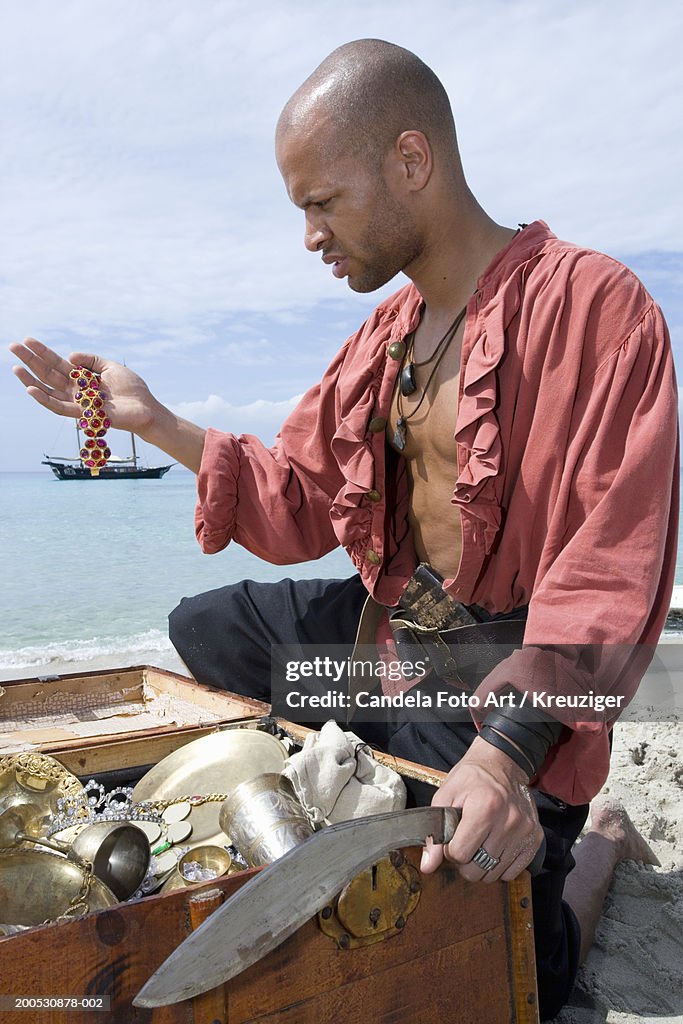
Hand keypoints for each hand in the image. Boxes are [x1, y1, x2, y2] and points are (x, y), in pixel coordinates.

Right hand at [10, 337, 206, 471]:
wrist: (146, 409)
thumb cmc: (132, 390)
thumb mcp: (111, 366)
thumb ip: (90, 360)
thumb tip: (69, 356)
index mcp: (82, 378)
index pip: (57, 363)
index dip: (42, 352)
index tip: (27, 340)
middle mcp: (76, 390)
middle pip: (48, 374)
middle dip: (30, 361)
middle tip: (12, 346)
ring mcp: (78, 402)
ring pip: (48, 391)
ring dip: (31, 379)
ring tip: (16, 367)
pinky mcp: (83, 413)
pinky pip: (59, 407)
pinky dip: (44, 399)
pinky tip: (32, 388)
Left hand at [420, 735, 543, 882]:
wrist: (503, 764)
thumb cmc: (472, 778)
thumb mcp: (446, 795)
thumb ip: (435, 832)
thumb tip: (428, 866)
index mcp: (484, 808)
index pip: (459, 855)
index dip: (450, 849)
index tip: (453, 837)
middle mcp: (508, 821)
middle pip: (476, 869)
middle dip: (465, 860)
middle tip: (466, 841)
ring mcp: (524, 831)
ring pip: (494, 874)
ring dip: (483, 864)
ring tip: (481, 841)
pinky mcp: (535, 838)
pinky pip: (513, 873)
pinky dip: (501, 866)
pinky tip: (496, 846)